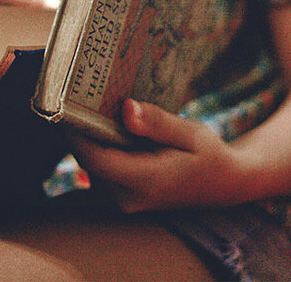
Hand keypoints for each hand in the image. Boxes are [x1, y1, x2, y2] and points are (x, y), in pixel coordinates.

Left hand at [70, 99, 249, 212]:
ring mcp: (121, 201)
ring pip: (90, 161)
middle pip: (87, 158)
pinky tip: (109, 121)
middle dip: (81, 126)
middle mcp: (127, 198)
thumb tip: (125, 108)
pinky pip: (99, 165)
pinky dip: (100, 143)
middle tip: (79, 89)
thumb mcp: (190, 134)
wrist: (224, 184)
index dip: (75, 131)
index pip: (94, 158)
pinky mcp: (118, 195)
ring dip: (90, 133)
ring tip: (94, 99)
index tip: (65, 101)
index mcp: (145, 182)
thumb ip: (157, 123)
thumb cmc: (209, 156)